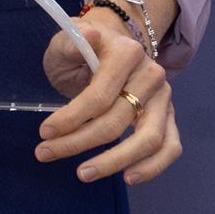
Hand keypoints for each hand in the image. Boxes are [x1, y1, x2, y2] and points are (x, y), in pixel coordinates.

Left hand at [37, 17, 180, 186]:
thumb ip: (71, 42)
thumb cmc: (84, 45)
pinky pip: (170, 147)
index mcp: (127, 52)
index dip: (71, 117)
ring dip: (114, 161)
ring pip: (149, 139)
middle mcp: (152, 75)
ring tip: (84, 173)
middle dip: (79, 141)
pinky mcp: (169, 117)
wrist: (112, 44)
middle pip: (118, 119)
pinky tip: (128, 177)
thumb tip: (88, 36)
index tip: (44, 132)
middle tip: (45, 153)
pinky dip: (153, 167)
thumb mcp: (67, 37)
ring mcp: (164, 98)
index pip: (100, 95)